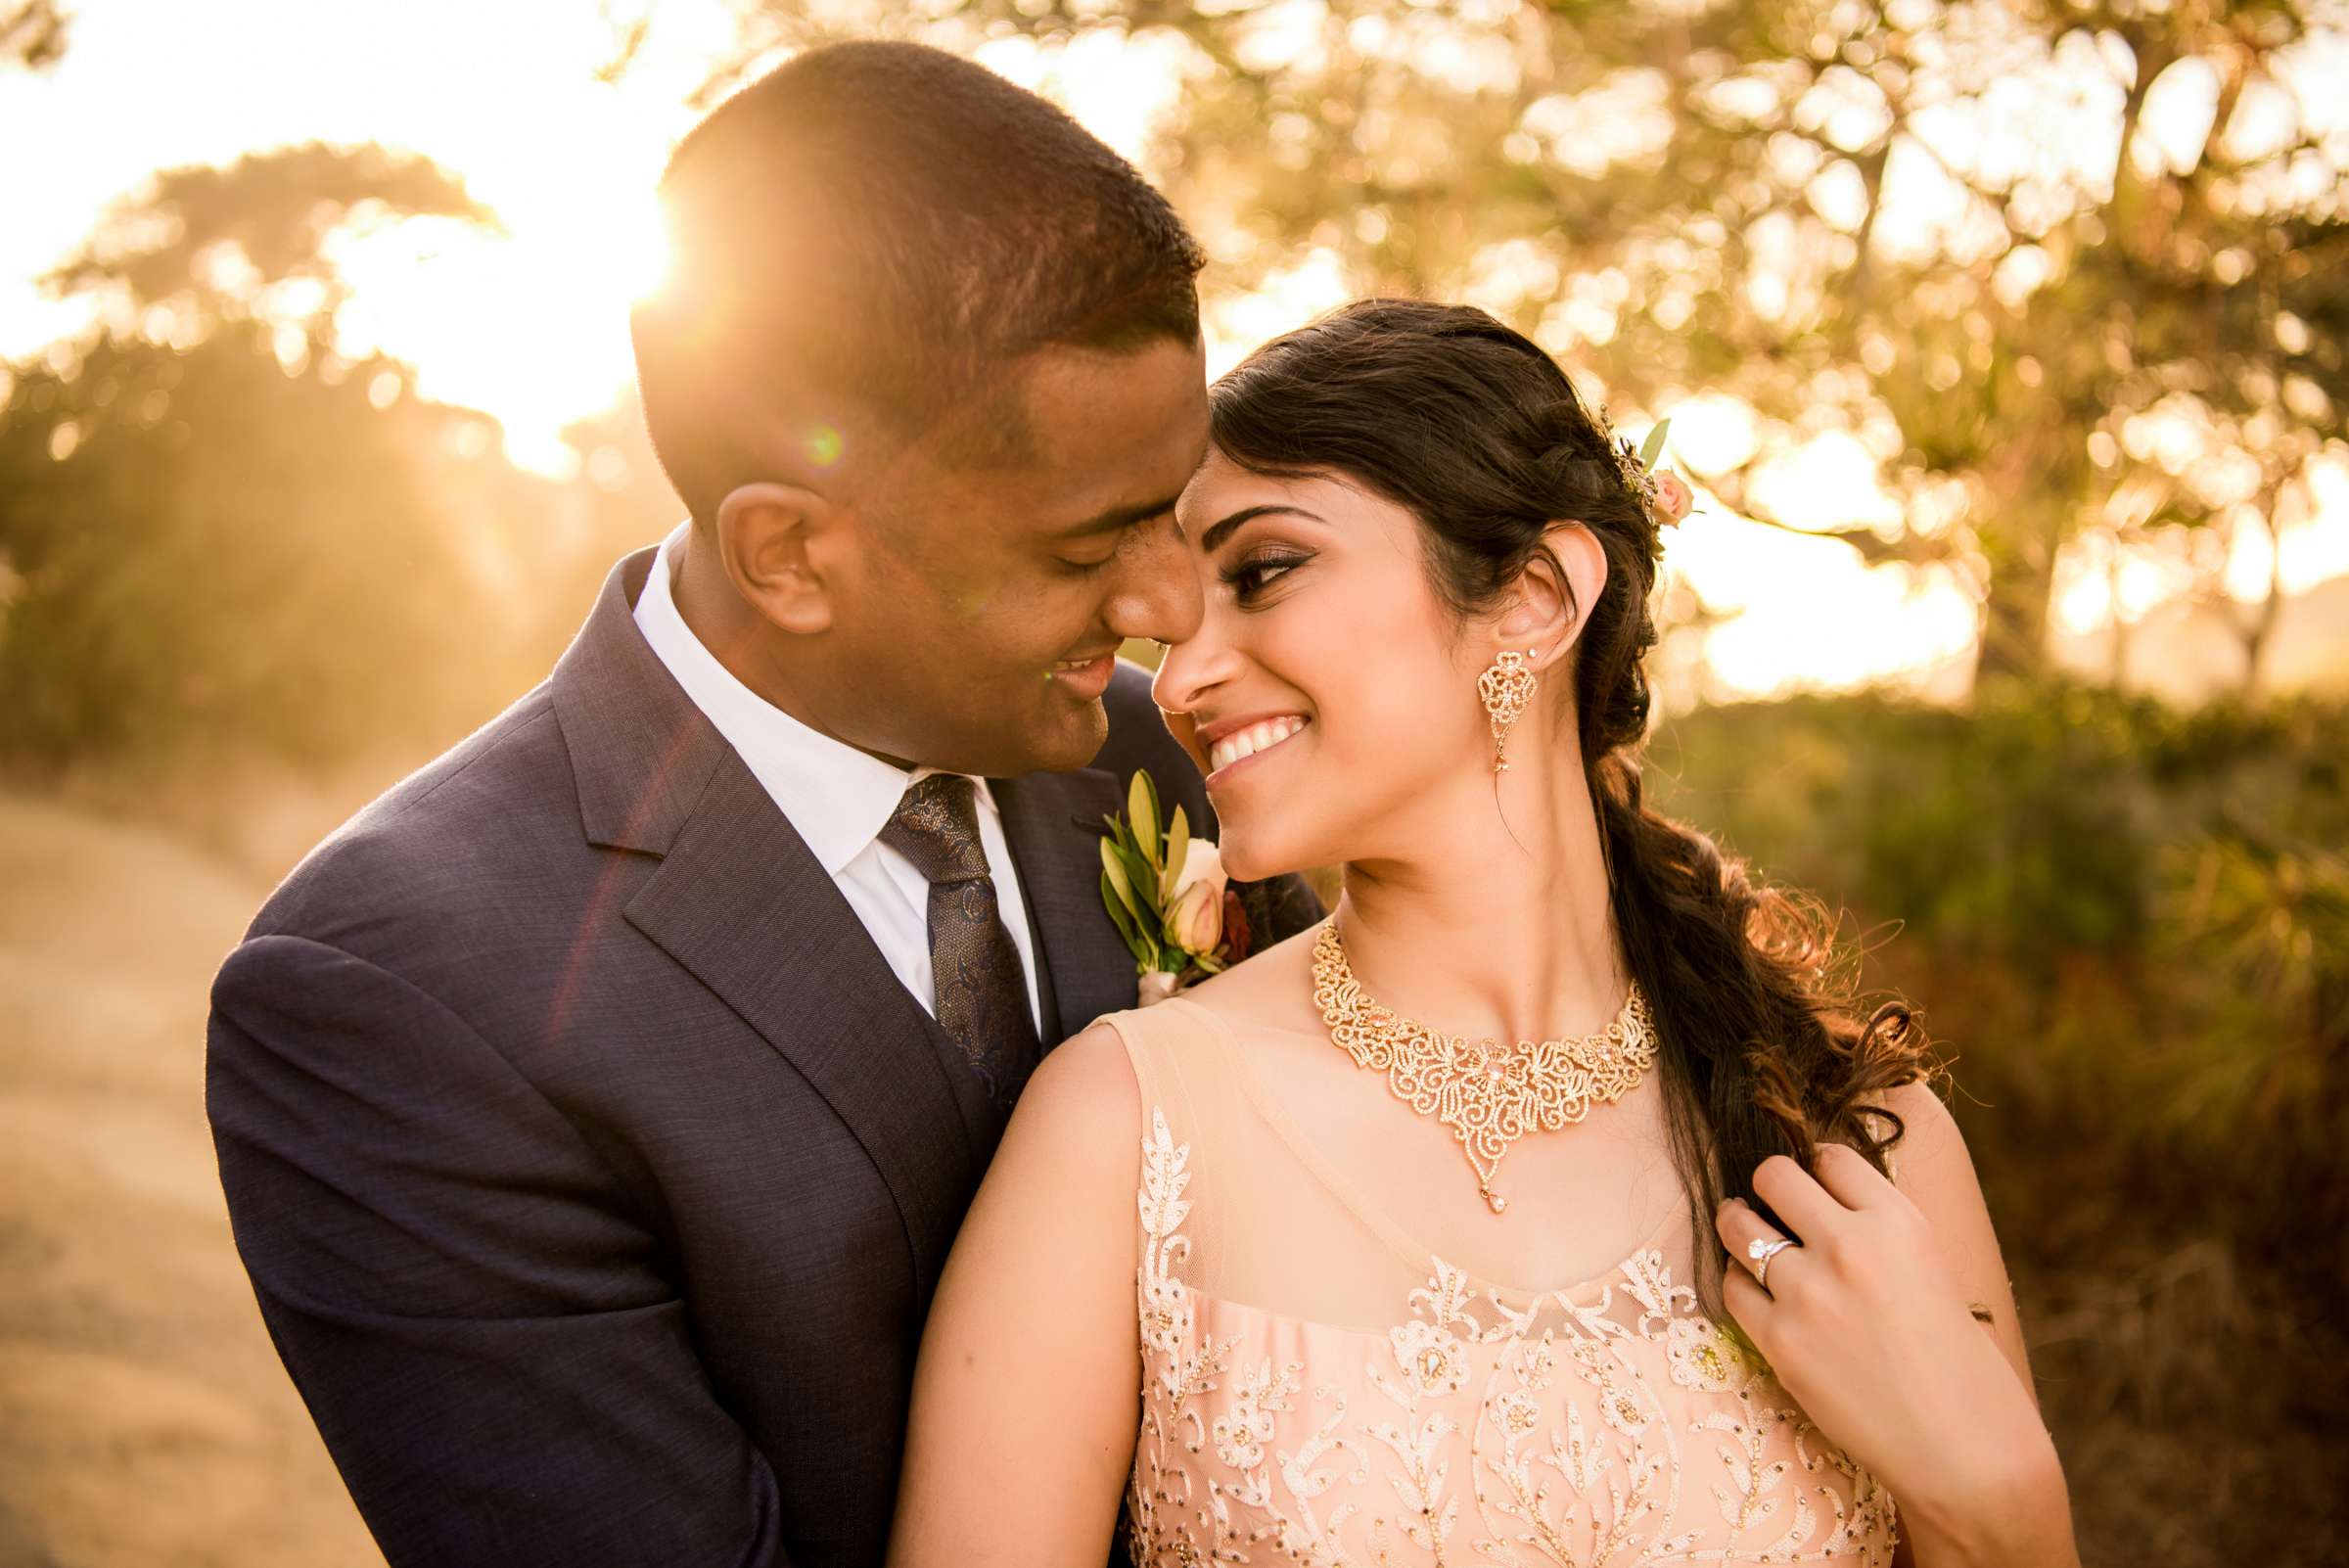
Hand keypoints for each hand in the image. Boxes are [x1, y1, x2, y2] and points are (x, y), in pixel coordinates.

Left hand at [1715, 1146, 2059, 1547]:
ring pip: (1739, 1225)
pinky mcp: (1779, 1340)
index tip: (1813, 1184)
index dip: (1817, 1169)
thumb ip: (1881, 1230)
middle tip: (1772, 1204)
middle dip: (1769, 1186)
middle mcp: (1849, 1245)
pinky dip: (1740, 1283)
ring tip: (1747, 1233)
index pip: (1830, 1157)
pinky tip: (1757, 1292)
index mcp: (1899, 1221)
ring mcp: (1807, 1292)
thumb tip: (1827, 1198)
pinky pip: (1732, 1287)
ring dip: (1741, 1226)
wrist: (1964, 1448)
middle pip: (1772, 1174)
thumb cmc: (1960, 1365)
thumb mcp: (1933, 1268)